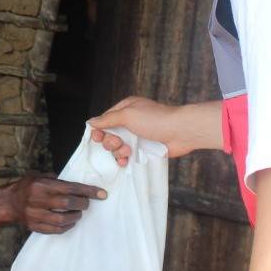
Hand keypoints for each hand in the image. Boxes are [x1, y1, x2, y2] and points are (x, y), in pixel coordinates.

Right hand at [7, 176, 105, 233]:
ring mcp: (35, 214)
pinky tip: (70, 222)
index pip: (70, 187)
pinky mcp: (34, 226)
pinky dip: (66, 227)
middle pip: (67, 203)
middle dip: (82, 203)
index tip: (102, 194)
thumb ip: (57, 180)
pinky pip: (55, 229)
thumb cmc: (27, 187)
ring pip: (62, 219)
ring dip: (75, 216)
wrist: (8, 203)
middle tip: (86, 203)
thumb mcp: (39, 176)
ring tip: (78, 213)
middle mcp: (38, 199)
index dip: (88, 191)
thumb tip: (77, 185)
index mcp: (41, 185)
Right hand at [88, 97, 223, 165]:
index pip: (105, 119)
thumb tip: (90, 122)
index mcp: (126, 109)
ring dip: (118, 151)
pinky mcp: (143, 149)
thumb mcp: (128, 115)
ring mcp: (137, 136)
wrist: (180, 132)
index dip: (99, 130)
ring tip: (128, 152)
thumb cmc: (155, 120)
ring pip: (117, 147)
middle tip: (118, 143)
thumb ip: (108, 120)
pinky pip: (127, 156)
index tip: (98, 138)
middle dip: (111, 141)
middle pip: (109, 134)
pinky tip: (125, 162)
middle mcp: (130, 121)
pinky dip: (124, 159)